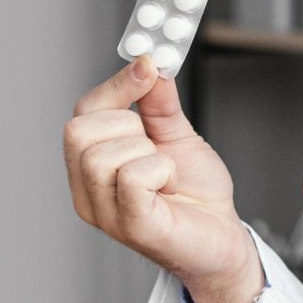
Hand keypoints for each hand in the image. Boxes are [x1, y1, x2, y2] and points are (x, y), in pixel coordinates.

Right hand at [65, 58, 260, 302]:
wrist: (223, 238)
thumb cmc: (195, 195)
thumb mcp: (176, 136)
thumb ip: (159, 103)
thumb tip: (148, 64)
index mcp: (91, 166)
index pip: (81, 114)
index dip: (115, 86)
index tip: (149, 68)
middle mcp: (88, 191)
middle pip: (78, 132)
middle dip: (127, 125)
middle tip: (155, 146)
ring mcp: (105, 213)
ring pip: (102, 155)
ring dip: (148, 153)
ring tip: (164, 174)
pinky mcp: (132, 227)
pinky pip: (132, 178)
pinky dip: (160, 171)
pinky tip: (169, 186)